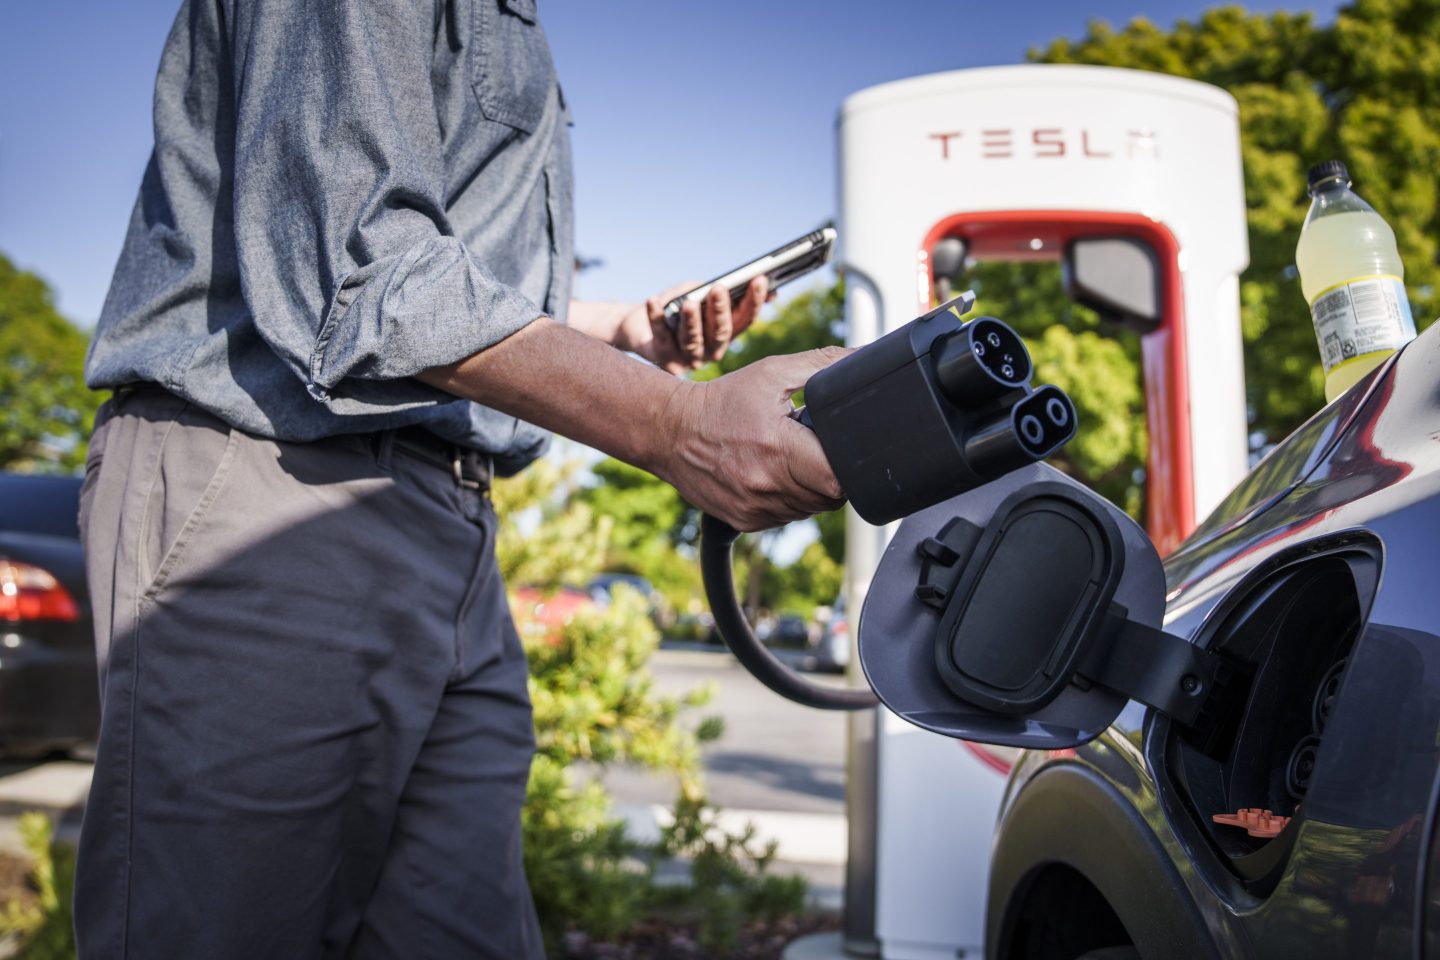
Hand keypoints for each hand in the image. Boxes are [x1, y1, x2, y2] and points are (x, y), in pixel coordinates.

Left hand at [619, 276, 771, 373]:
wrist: (639, 327)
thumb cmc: (675, 308)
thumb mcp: (700, 296)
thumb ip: (724, 291)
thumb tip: (761, 281)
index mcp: (726, 335)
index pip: (745, 320)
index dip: (754, 301)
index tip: (760, 279)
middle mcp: (711, 351)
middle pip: (720, 332)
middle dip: (720, 310)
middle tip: (719, 289)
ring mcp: (688, 359)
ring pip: (692, 340)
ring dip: (691, 321)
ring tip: (689, 303)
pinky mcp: (663, 359)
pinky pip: (660, 336)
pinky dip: (656, 318)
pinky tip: (653, 301)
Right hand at [655, 346, 848, 530]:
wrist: (671, 431)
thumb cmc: (723, 401)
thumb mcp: (772, 372)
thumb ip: (823, 364)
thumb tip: (863, 358)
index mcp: (777, 448)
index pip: (838, 477)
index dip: (850, 465)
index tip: (840, 446)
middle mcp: (766, 485)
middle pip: (830, 496)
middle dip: (832, 473)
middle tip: (815, 447)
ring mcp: (755, 508)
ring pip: (811, 508)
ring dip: (813, 488)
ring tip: (793, 458)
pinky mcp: (746, 520)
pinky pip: (788, 516)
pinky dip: (791, 499)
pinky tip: (775, 473)